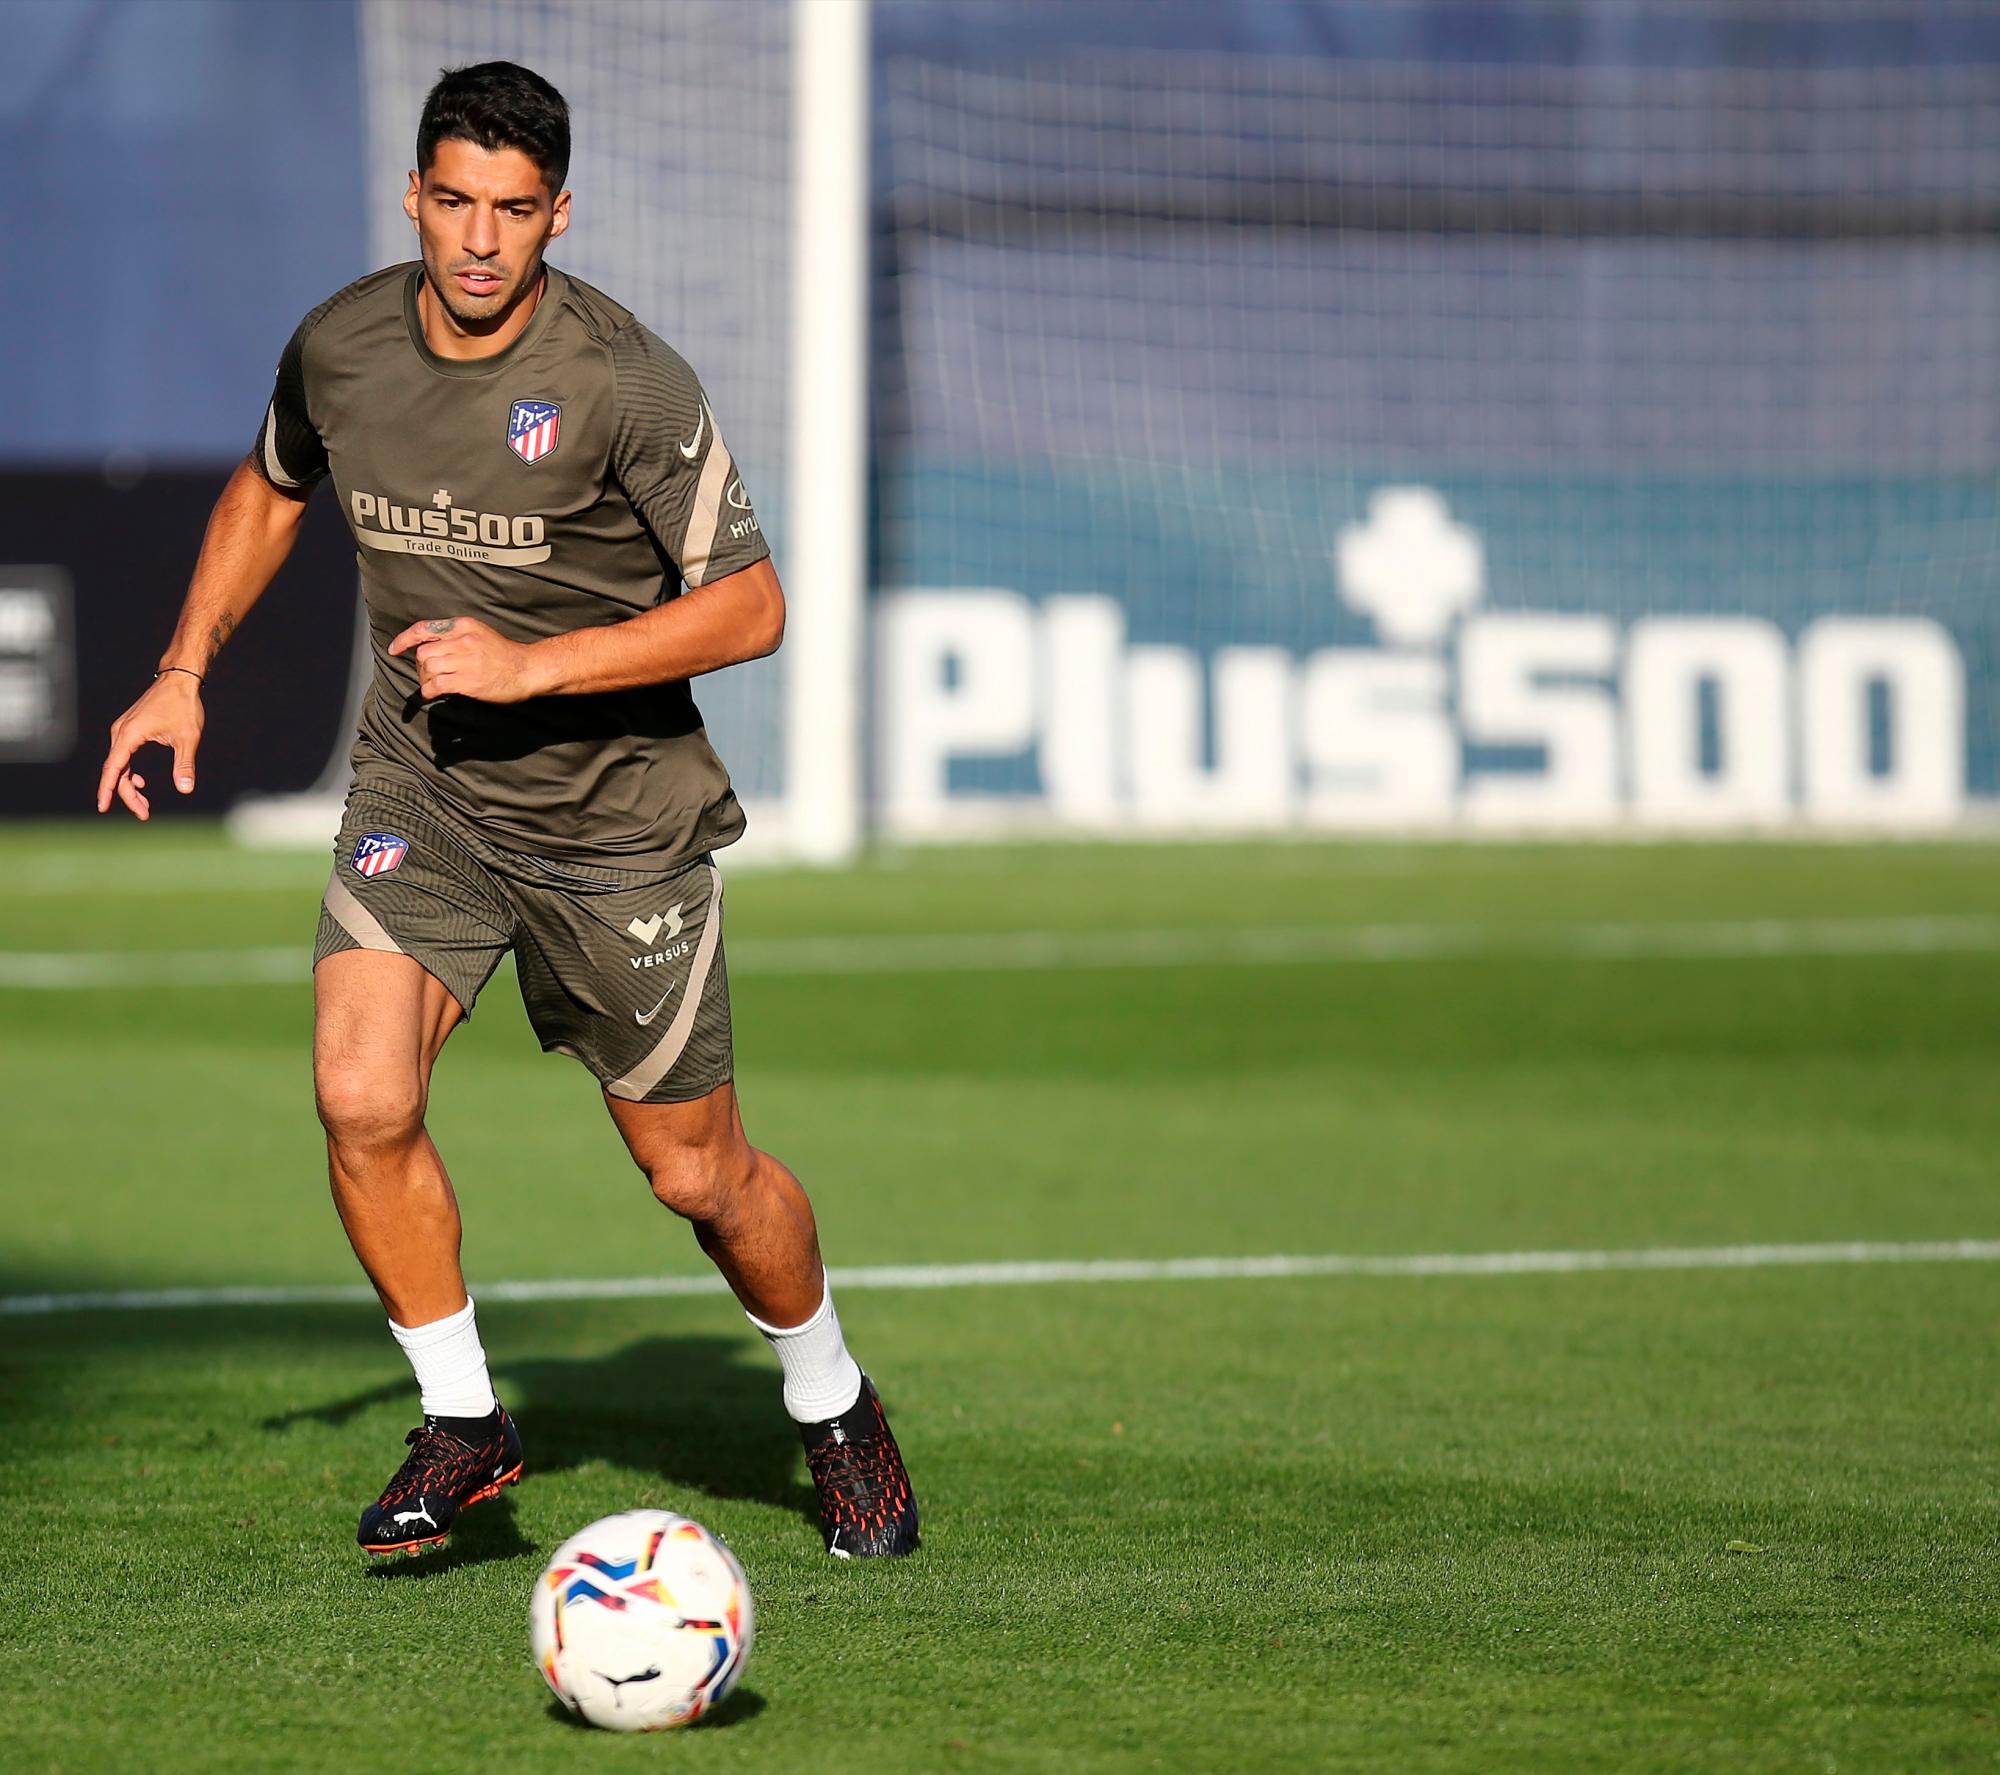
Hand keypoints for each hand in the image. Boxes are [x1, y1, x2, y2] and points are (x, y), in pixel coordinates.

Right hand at [97, 672, 204, 819]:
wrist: (179, 680)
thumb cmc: (183, 706)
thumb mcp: (187, 738)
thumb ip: (184, 764)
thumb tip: (185, 789)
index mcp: (129, 735)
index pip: (113, 768)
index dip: (107, 790)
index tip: (103, 808)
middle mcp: (121, 732)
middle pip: (116, 771)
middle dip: (127, 795)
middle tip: (144, 814)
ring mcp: (124, 730)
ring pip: (119, 764)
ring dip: (129, 785)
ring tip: (144, 805)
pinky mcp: (130, 729)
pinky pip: (124, 755)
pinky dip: (129, 771)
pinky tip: (141, 782)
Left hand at [387, 616, 545, 702]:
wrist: (528, 670)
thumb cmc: (505, 655)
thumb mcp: (480, 634)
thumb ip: (456, 637)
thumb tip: (430, 648)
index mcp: (463, 626)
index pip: (424, 628)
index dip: (405, 639)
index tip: (394, 649)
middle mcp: (463, 640)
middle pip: (423, 653)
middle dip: (420, 667)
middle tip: (429, 676)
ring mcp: (466, 661)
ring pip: (427, 669)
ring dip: (425, 680)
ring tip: (434, 685)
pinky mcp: (468, 681)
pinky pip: (436, 685)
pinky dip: (429, 691)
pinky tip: (434, 694)